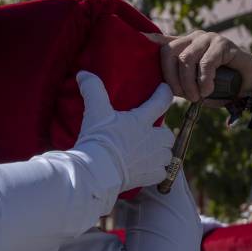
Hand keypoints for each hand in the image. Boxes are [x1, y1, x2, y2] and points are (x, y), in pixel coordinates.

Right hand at [74, 71, 175, 189]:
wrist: (98, 170)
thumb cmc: (98, 138)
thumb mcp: (95, 111)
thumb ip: (92, 89)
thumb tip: (83, 73)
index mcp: (141, 120)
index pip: (161, 101)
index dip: (164, 93)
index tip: (165, 88)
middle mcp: (153, 139)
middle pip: (168, 134)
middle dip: (162, 133)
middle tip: (150, 133)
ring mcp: (155, 159)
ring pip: (168, 154)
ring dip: (160, 152)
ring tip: (149, 153)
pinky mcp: (152, 176)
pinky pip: (162, 173)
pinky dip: (156, 171)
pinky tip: (146, 169)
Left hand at [145, 31, 251, 104]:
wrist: (250, 81)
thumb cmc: (219, 84)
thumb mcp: (196, 84)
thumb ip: (181, 82)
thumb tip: (164, 89)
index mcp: (183, 46)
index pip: (161, 41)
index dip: (148, 40)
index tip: (136, 39)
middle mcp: (192, 39)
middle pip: (169, 52)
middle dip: (171, 77)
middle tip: (180, 95)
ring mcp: (207, 39)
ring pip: (186, 58)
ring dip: (188, 82)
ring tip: (195, 96)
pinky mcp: (222, 44)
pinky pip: (206, 62)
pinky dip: (204, 80)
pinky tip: (207, 90)